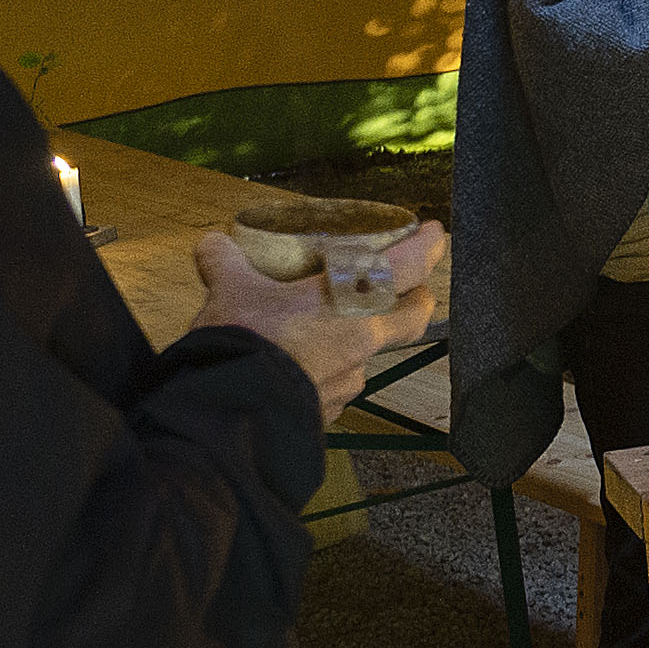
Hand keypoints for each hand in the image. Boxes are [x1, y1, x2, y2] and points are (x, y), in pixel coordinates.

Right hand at [189, 223, 437, 390]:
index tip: (435, 233)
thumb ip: (225, 262)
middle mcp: (363, 341)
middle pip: (410, 318)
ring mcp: (349, 380)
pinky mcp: (329, 411)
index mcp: (351, 301)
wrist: (235, 413)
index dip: (426, 247)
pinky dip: (328, 371)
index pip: (407, 267)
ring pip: (370, 354)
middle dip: (416, 301)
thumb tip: (214, 243)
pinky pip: (338, 385)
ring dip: (362, 339)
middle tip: (410, 288)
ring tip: (332, 329)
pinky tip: (303, 368)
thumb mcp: (229, 290)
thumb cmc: (247, 339)